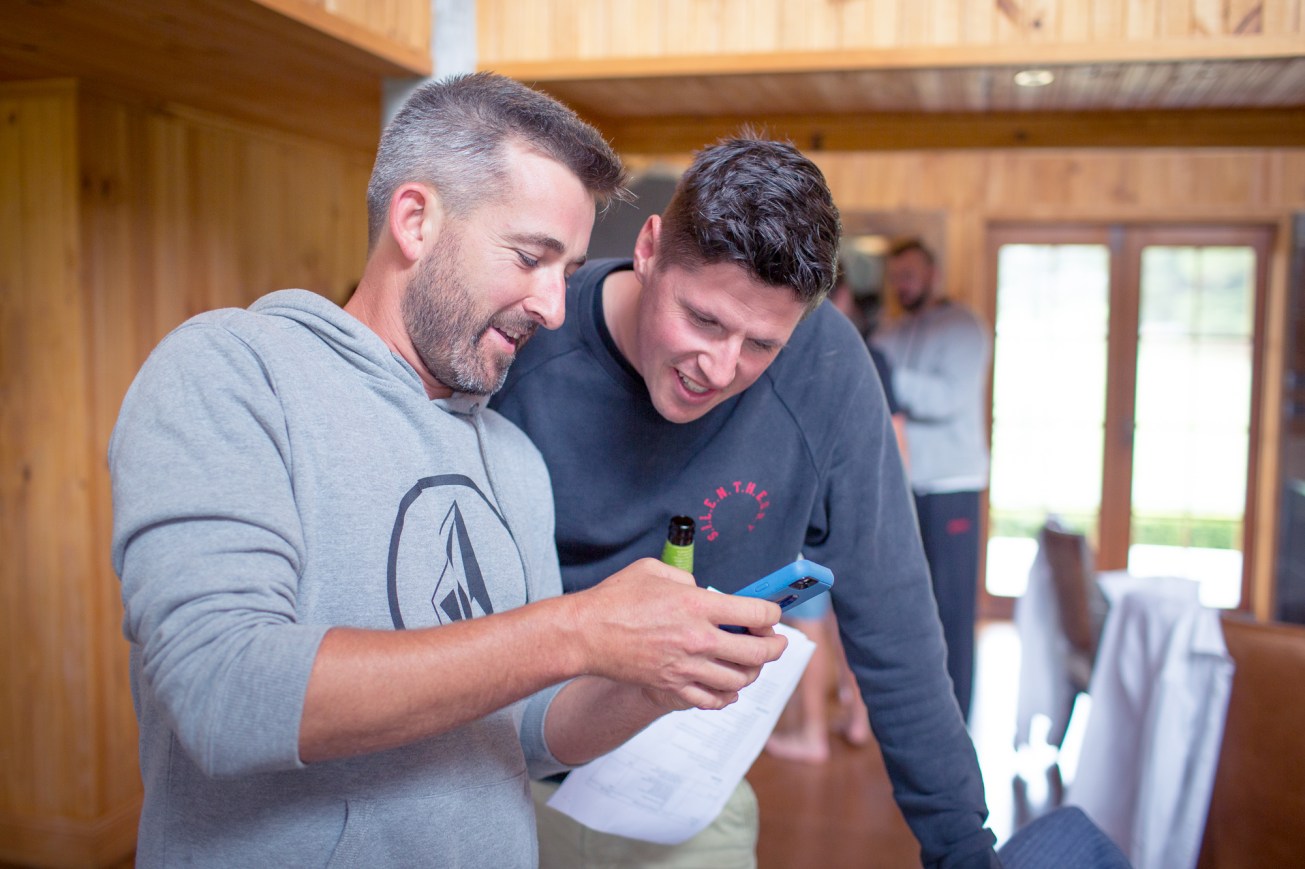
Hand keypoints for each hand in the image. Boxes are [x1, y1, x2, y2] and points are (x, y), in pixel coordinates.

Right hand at [563, 558, 787, 710]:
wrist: (585, 634)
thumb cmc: (615, 599)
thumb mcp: (654, 571)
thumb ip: (686, 578)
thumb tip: (702, 591)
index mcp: (698, 605)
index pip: (757, 613)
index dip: (772, 613)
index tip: (772, 614)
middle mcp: (698, 639)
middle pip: (758, 652)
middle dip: (776, 647)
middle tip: (777, 643)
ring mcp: (686, 667)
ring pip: (739, 680)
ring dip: (753, 672)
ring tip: (751, 663)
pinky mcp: (672, 686)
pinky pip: (712, 700)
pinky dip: (726, 696)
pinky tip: (728, 686)